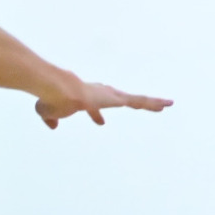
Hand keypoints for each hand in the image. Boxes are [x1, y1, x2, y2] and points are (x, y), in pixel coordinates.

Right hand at [36, 77, 172, 129]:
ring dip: (151, 103)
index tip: (100, 122)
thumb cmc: (51, 99)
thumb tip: (52, 124)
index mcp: (85, 99)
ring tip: (167, 104)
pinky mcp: (116, 98)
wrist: (58, 90)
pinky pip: (139, 101)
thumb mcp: (46, 111)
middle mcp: (100, 94)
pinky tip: (165, 105)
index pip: (94, 107)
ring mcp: (110, 96)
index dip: (96, 115)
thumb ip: (50, 117)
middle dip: (133, 103)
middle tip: (145, 106)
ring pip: (136, 100)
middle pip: (122, 99)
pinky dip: (153, 103)